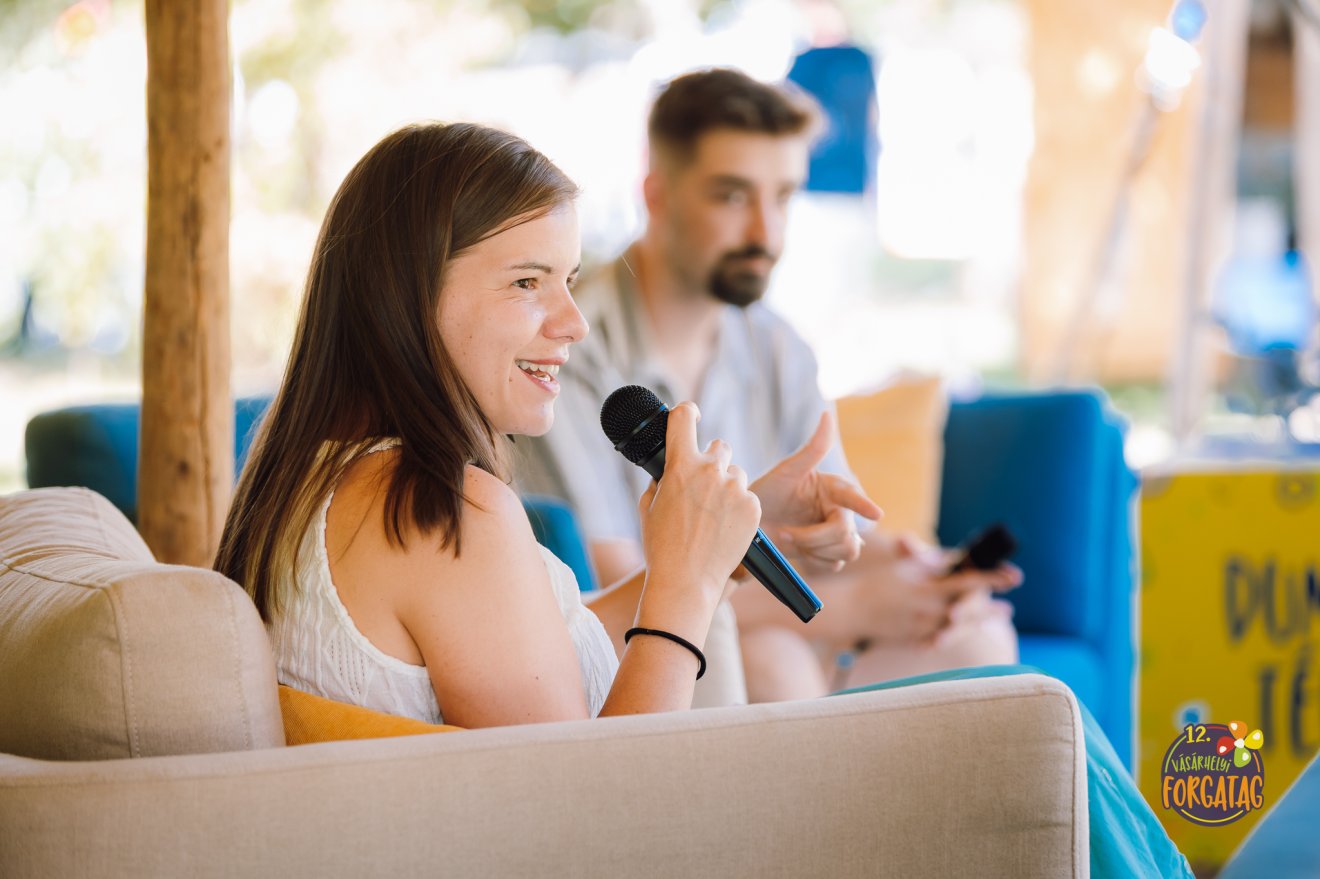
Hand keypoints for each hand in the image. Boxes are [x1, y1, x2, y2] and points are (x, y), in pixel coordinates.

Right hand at [635, 402, 761, 638]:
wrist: (686, 581)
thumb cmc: (661, 546)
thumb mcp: (648, 507)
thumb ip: (660, 480)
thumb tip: (668, 469)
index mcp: (680, 466)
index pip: (683, 418)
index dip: (687, 412)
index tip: (692, 415)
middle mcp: (710, 470)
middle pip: (719, 447)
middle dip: (712, 462)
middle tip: (704, 488)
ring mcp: (734, 488)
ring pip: (736, 473)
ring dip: (728, 486)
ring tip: (714, 516)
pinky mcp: (752, 507)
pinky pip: (748, 496)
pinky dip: (740, 508)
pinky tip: (726, 528)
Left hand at [750, 411, 882, 573]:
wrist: (751, 524)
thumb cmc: (768, 491)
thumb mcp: (787, 470)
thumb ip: (812, 447)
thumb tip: (827, 413)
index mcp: (834, 488)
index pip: (852, 496)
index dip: (863, 504)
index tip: (874, 513)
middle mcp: (841, 510)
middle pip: (846, 532)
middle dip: (815, 538)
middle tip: (785, 533)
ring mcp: (836, 533)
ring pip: (846, 551)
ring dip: (814, 550)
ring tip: (790, 538)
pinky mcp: (829, 553)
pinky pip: (833, 564)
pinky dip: (813, 560)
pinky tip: (798, 549)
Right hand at [839, 532, 1021, 646]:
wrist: (852, 611)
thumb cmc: (877, 584)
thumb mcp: (904, 569)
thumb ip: (930, 564)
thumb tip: (953, 558)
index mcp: (927, 590)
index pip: (967, 583)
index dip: (992, 579)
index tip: (1012, 577)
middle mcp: (928, 612)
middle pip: (968, 611)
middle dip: (989, 609)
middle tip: (1008, 608)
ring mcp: (923, 630)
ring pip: (958, 629)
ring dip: (977, 623)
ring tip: (993, 619)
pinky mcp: (915, 641)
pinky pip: (941, 640)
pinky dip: (954, 636)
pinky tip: (965, 632)